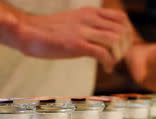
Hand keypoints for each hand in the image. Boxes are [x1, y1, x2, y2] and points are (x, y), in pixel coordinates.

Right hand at [15, 7, 133, 72]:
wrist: (28, 32)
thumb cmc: (48, 32)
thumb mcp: (73, 22)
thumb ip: (88, 26)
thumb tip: (101, 38)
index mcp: (90, 12)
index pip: (121, 19)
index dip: (127, 35)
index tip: (121, 48)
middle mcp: (89, 18)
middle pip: (122, 30)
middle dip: (126, 48)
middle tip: (118, 59)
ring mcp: (83, 31)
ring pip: (116, 40)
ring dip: (118, 55)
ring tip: (111, 64)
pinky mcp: (76, 44)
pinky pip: (103, 53)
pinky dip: (109, 62)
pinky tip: (106, 68)